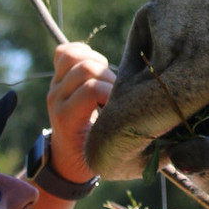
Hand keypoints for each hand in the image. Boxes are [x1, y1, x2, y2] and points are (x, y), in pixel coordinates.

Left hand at [46, 42, 114, 184]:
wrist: (68, 156)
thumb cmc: (93, 154)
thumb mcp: (107, 152)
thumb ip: (121, 135)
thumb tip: (153, 119)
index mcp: (67, 118)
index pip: (90, 89)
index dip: (111, 92)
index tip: (121, 105)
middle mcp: (57, 98)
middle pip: (85, 68)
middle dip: (109, 77)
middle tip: (119, 93)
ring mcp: (55, 85)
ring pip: (74, 56)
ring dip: (97, 62)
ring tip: (108, 78)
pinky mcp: (57, 76)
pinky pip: (65, 52)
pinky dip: (83, 52)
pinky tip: (97, 64)